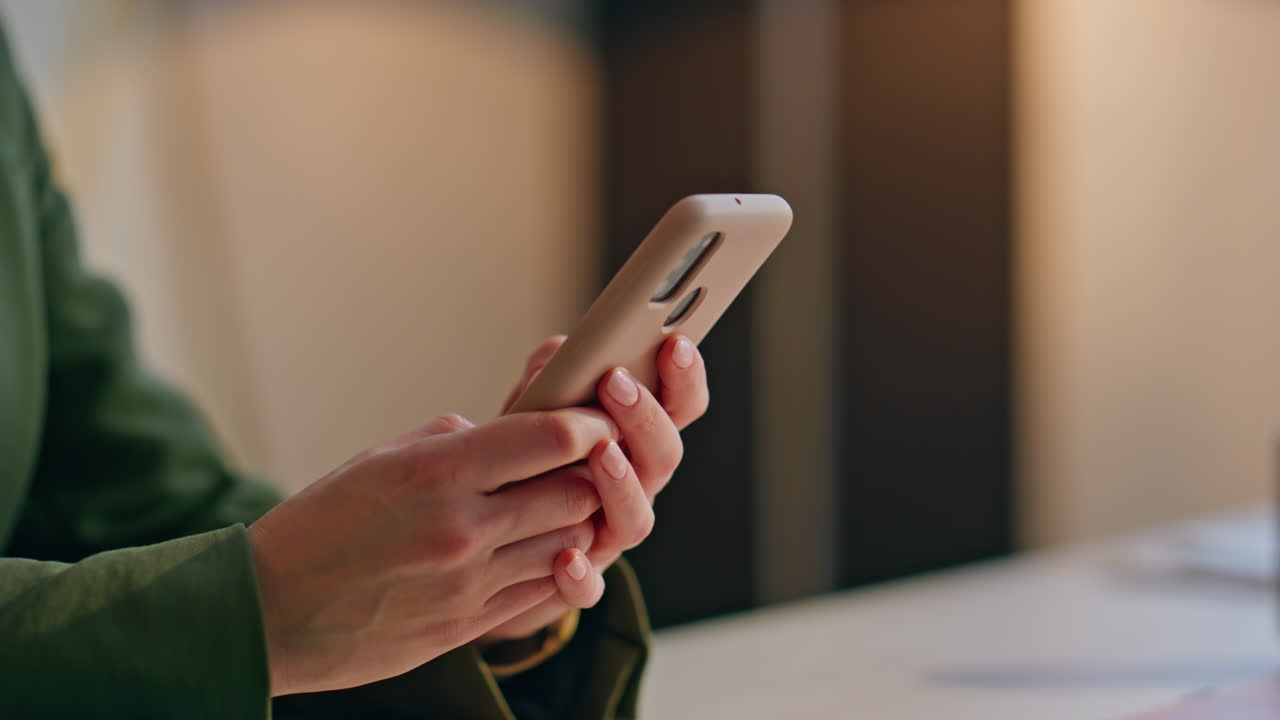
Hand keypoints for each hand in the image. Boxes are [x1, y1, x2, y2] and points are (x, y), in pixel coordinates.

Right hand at [248, 407, 620, 694]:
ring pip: (570, 544)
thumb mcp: (379, 458)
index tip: (595, 418)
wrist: (267, 613)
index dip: (589, 424)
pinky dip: (554, 565)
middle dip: (593, 473)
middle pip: (577, 492)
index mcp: (436, 472)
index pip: (551, 439)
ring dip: (577, 522)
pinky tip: (543, 548)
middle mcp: (462, 528)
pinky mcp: (468, 626)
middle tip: (591, 461)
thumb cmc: (317, 525)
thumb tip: (505, 434)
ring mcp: (470, 583)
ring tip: (562, 504)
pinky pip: (541, 590)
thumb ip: (452, 439)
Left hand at [479, 333, 709, 641]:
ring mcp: (608, 536)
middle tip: (618, 383)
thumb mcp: (532, 414)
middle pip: (665, 457)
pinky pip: (589, 587)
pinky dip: (581, 574)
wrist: (488, 541)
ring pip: (637, 519)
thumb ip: (549, 382)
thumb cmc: (523, 465)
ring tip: (601, 452)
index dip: (684, 378)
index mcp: (634, 441)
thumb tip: (559, 351)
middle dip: (646, 418)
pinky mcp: (577, 582)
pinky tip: (565, 555)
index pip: (679, 408)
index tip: (674, 344)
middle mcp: (634, 488)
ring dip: (623, 484)